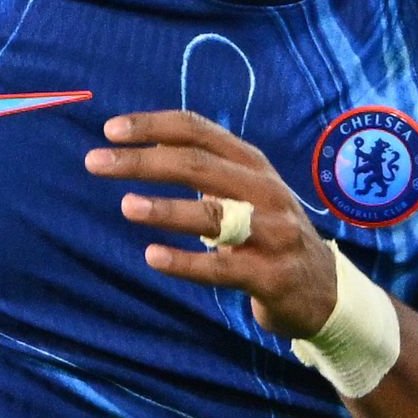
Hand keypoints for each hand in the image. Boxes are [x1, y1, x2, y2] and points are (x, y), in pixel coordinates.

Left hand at [88, 111, 335, 340]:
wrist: (322, 290)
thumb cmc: (268, 234)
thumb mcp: (245, 191)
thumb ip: (205, 168)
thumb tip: (145, 143)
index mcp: (252, 163)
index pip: (199, 130)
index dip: (153, 126)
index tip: (110, 130)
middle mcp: (264, 191)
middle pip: (199, 165)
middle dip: (144, 162)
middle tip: (96, 162)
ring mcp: (273, 233)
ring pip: (214, 215)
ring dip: (167, 209)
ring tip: (126, 206)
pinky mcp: (271, 275)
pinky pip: (223, 269)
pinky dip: (186, 263)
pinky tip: (153, 257)